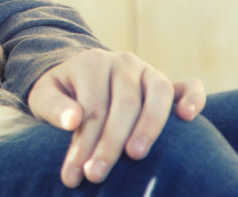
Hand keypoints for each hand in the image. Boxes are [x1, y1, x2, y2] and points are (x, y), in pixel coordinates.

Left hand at [26, 49, 204, 187]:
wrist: (76, 76)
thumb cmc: (61, 94)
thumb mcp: (44, 96)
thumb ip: (54, 107)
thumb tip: (72, 121)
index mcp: (91, 63)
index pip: (92, 108)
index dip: (84, 143)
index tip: (75, 174)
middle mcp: (122, 62)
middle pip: (123, 105)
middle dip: (110, 144)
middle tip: (97, 175)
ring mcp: (147, 70)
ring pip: (157, 94)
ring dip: (149, 126)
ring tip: (136, 155)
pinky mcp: (166, 82)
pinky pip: (188, 85)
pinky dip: (193, 98)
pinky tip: (188, 116)